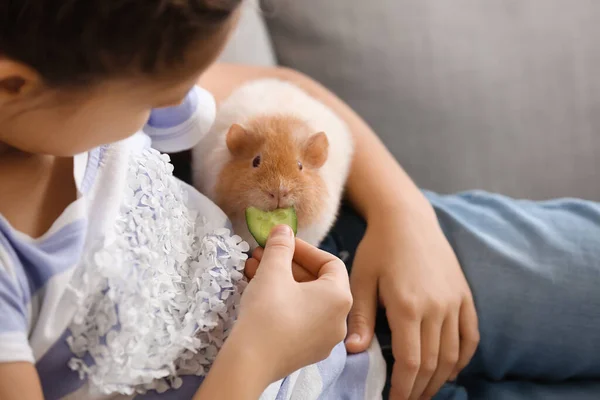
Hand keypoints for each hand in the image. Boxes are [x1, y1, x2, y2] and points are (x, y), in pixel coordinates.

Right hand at [234, 225, 351, 383]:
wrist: (251, 361)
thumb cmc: (268, 311)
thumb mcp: (273, 271)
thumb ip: (281, 245)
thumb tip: (283, 229)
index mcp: (340, 297)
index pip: (330, 262)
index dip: (305, 248)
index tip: (283, 242)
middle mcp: (339, 319)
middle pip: (317, 281)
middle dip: (288, 264)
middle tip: (263, 253)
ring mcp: (325, 338)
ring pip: (305, 300)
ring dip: (281, 281)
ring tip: (253, 269)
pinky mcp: (307, 351)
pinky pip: (300, 318)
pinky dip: (283, 302)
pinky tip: (258, 292)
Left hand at [345, 207, 479, 399]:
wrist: (407, 219)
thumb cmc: (378, 249)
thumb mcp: (362, 280)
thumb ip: (362, 317)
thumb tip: (355, 351)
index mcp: (408, 306)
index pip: (410, 361)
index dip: (403, 387)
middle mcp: (437, 308)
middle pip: (432, 363)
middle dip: (419, 388)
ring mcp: (454, 302)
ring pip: (453, 354)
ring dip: (440, 379)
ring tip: (425, 391)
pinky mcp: (464, 295)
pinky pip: (470, 335)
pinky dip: (463, 358)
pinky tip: (451, 370)